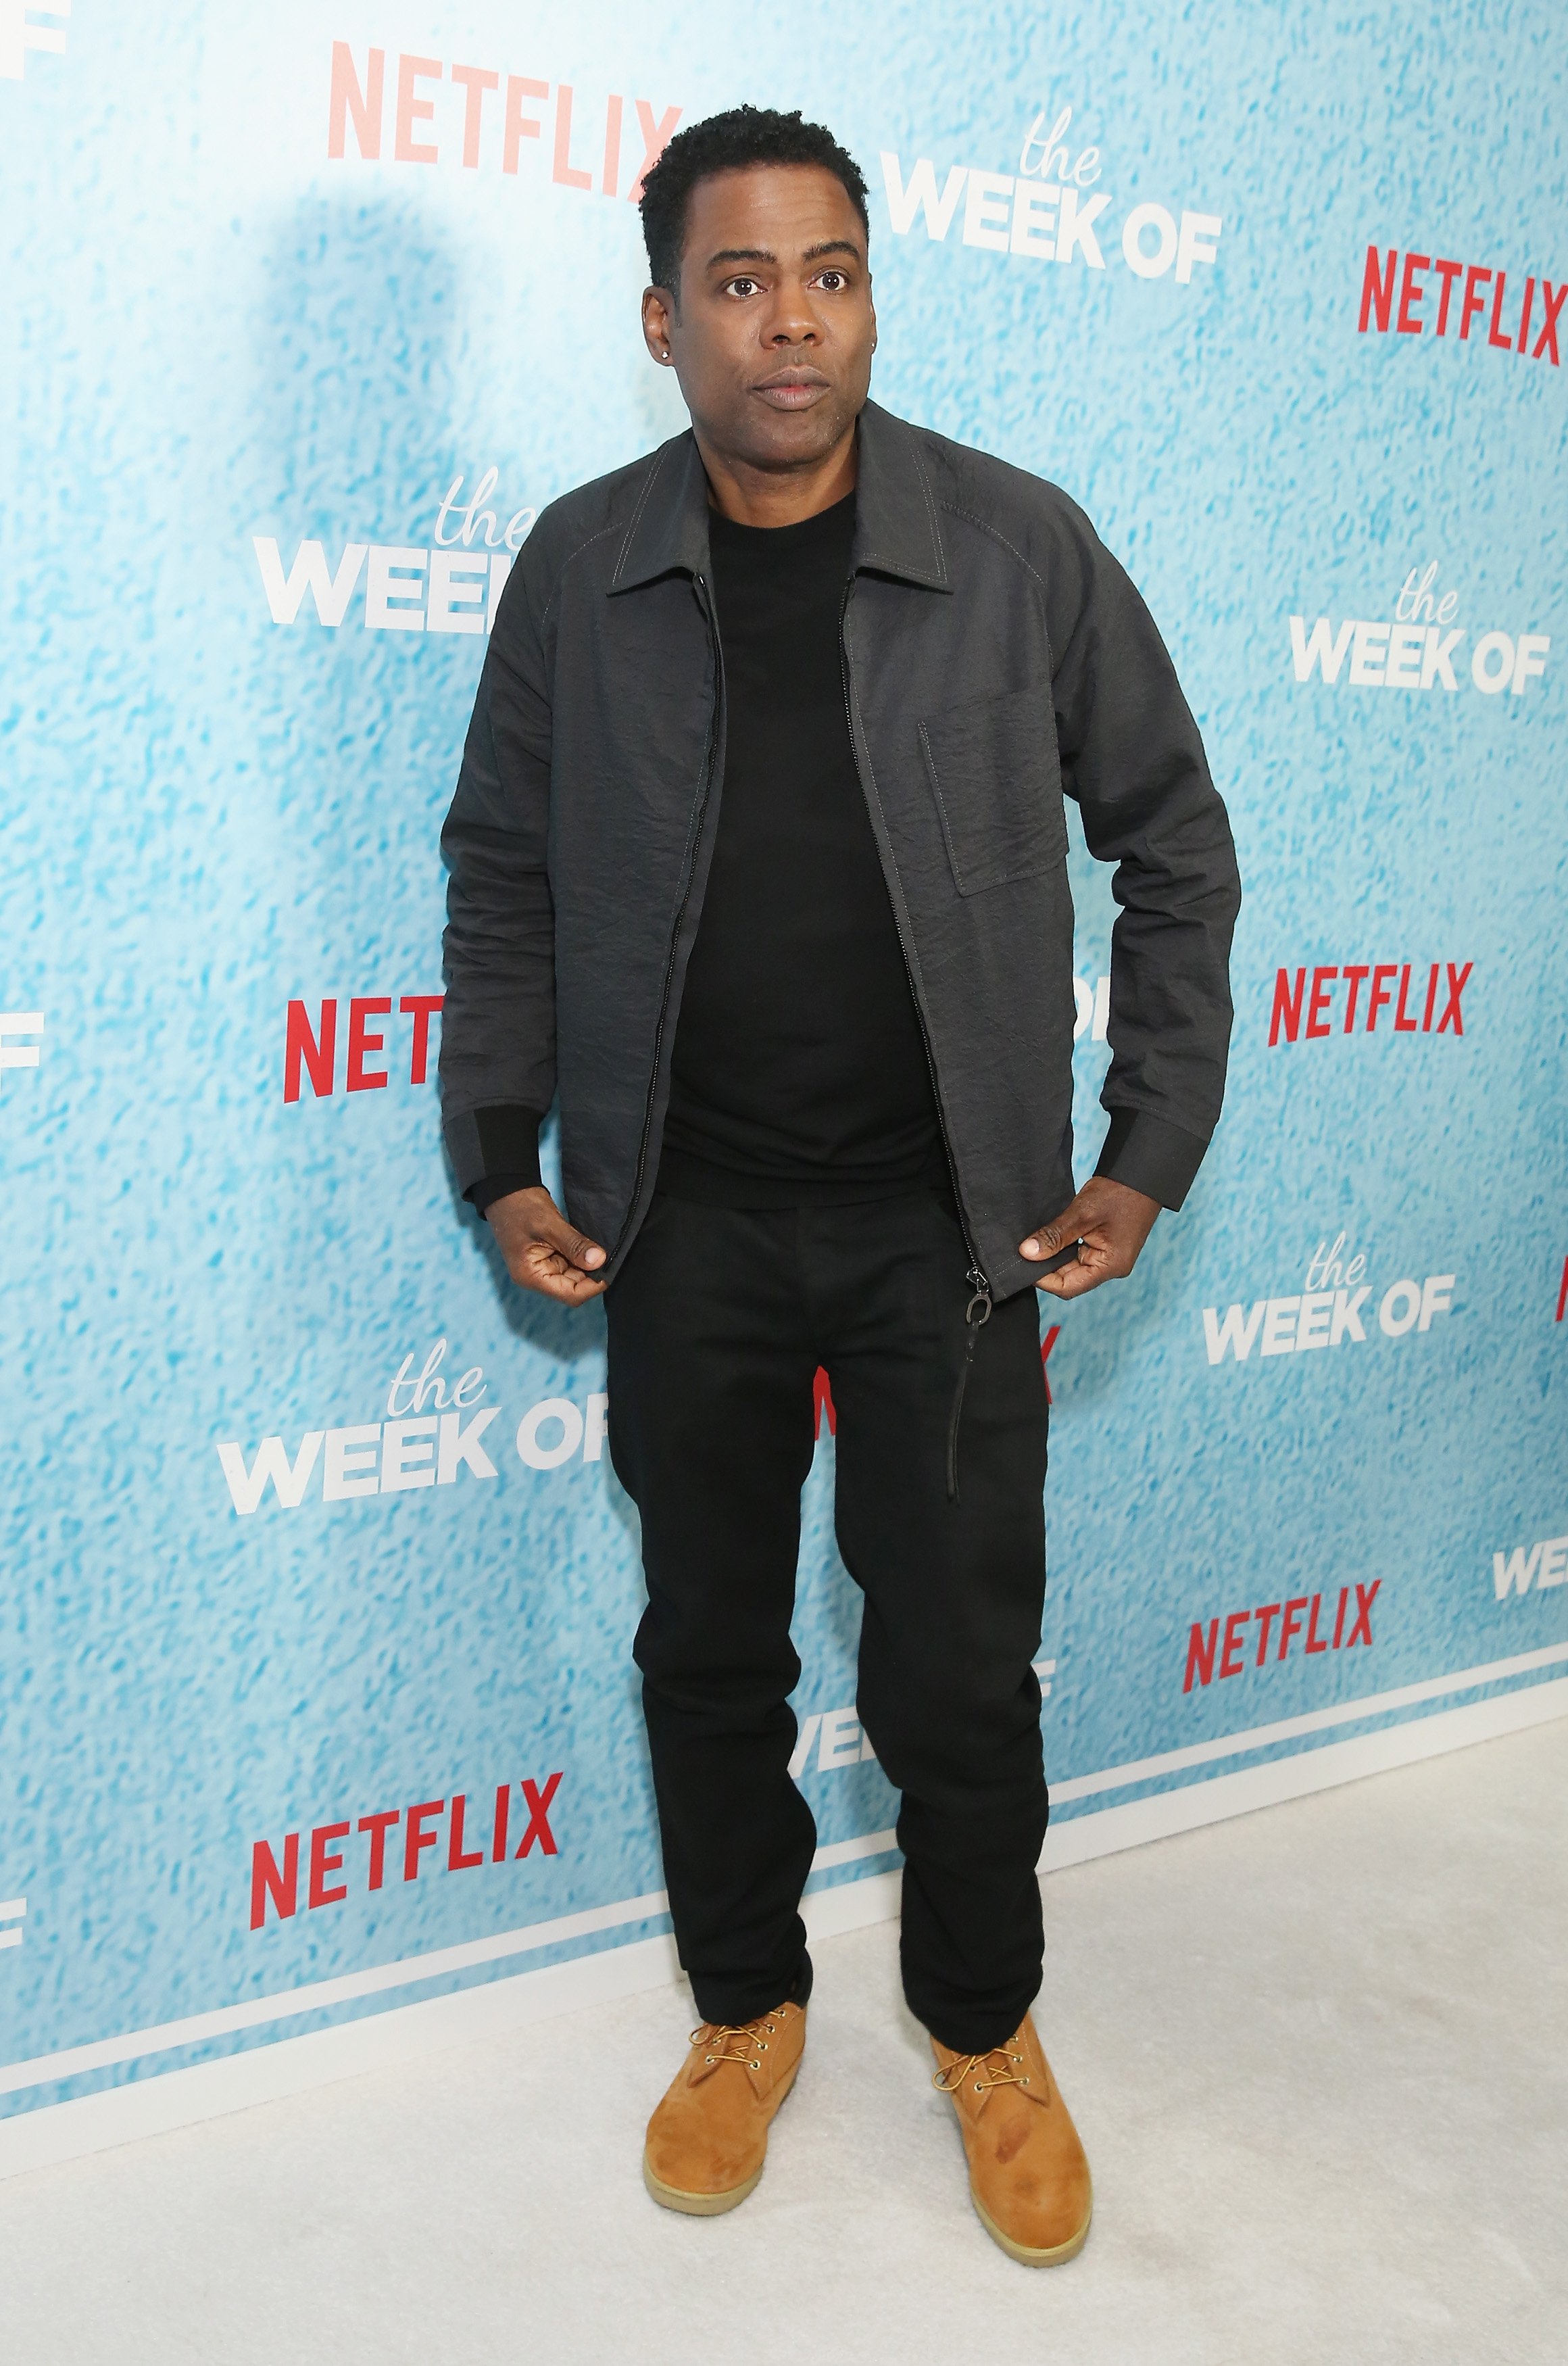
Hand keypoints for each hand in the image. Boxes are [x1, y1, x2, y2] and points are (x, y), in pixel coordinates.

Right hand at [486, 1185, 606, 1303]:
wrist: (506, 1191)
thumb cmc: (520, 1207)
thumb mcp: (550, 1225)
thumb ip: (575, 1245)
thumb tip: (599, 1260)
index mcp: (531, 1276)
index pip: (570, 1295)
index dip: (592, 1286)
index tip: (609, 1268)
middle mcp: (536, 1277)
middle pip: (573, 1287)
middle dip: (590, 1273)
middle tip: (606, 1254)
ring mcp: (542, 1268)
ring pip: (574, 1276)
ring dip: (586, 1264)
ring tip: (595, 1246)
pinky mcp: (547, 1258)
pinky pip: (570, 1263)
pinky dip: (580, 1256)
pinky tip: (587, 1245)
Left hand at [1019, 1175, 1160, 1299]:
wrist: (1139, 1175)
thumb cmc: (1119, 1192)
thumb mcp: (1082, 1214)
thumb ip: (1053, 1236)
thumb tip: (1026, 1253)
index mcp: (1111, 1266)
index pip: (1068, 1287)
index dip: (1043, 1278)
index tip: (1024, 1262)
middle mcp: (1112, 1267)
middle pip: (1070, 1278)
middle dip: (1047, 1265)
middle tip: (1026, 1248)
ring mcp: (1109, 1258)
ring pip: (1073, 1266)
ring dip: (1055, 1255)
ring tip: (1038, 1240)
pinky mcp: (1106, 1247)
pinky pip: (1079, 1255)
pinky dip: (1064, 1247)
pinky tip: (1052, 1236)